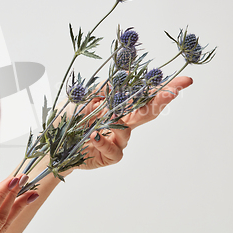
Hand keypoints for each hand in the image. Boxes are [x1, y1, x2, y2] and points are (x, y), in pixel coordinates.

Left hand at [72, 76, 192, 169]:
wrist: (51, 144)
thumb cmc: (65, 119)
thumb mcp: (81, 96)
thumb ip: (104, 88)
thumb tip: (124, 76)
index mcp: (115, 105)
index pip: (142, 95)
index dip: (162, 88)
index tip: (182, 82)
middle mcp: (120, 121)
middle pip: (146, 111)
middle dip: (161, 100)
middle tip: (176, 91)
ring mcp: (116, 139)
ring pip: (129, 131)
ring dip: (116, 126)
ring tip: (96, 124)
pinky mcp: (110, 156)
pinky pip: (116, 150)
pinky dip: (105, 142)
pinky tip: (93, 137)